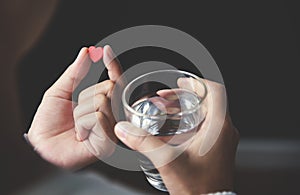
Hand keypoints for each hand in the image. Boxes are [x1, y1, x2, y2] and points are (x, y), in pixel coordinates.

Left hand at [28, 45, 121, 169]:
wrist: (42, 145)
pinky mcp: (109, 141)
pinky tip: (81, 134)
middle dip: (85, 95)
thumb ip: (75, 72)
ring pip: (101, 101)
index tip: (105, 50)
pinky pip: (98, 117)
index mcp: (102, 102)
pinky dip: (82, 123)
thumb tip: (86, 52)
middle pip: (110, 87)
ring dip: (80, 112)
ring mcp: (113, 128)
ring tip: (77, 126)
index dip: (112, 65)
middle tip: (76, 110)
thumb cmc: (50, 121)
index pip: (115, 80)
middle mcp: (111, 114)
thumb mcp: (59, 91)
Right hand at [114, 79, 238, 193]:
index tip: (181, 82)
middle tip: (167, 97)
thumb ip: (143, 142)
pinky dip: (191, 121)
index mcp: (219, 128)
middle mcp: (224, 131)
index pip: (216, 91)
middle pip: (209, 101)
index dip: (197, 82)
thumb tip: (124, 129)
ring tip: (168, 110)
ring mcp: (223, 140)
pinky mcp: (218, 149)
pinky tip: (174, 129)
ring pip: (207, 113)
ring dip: (187, 108)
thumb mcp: (167, 161)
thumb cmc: (198, 188)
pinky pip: (207, 126)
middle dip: (185, 96)